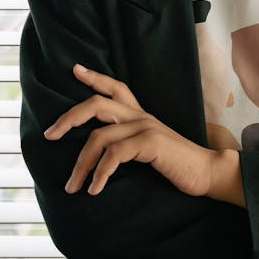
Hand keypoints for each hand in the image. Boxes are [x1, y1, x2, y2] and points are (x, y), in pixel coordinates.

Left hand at [44, 64, 215, 197]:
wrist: (208, 172)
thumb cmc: (177, 165)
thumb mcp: (149, 150)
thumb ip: (128, 146)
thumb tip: (99, 157)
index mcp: (140, 115)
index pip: (115, 87)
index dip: (94, 77)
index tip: (74, 69)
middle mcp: (141, 116)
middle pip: (97, 104)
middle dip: (68, 118)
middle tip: (50, 135)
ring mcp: (146, 127)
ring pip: (99, 137)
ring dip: (81, 165)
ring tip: (72, 186)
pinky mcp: (151, 142)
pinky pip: (115, 155)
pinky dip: (100, 173)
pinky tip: (95, 189)